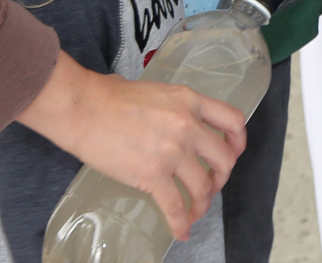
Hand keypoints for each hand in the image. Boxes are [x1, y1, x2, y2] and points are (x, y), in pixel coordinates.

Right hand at [16, 52, 245, 240]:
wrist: (83, 108)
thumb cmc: (107, 96)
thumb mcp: (154, 90)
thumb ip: (171, 106)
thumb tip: (166, 115)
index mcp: (190, 101)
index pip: (233, 121)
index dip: (238, 142)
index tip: (233, 153)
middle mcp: (188, 126)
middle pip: (225, 159)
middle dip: (222, 177)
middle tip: (211, 184)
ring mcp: (172, 151)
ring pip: (204, 186)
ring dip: (203, 203)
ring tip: (195, 210)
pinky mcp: (153, 174)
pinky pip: (176, 206)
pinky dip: (181, 223)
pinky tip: (181, 232)